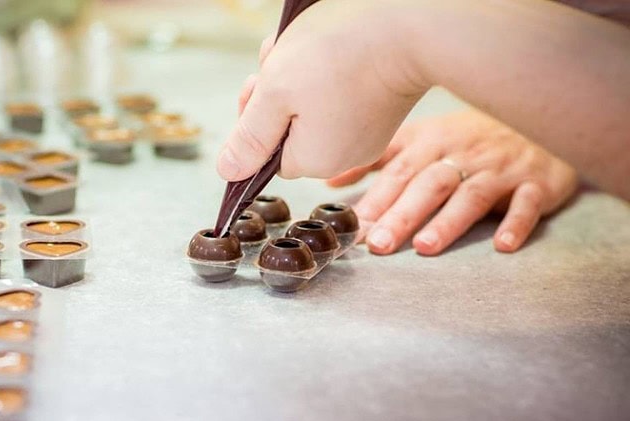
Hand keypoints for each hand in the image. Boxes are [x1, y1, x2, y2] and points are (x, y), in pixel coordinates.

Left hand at [217, 0, 426, 180]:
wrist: (411, 28)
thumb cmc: (340, 55)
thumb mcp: (275, 93)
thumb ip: (249, 137)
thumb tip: (229, 172)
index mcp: (315, 161)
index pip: (268, 154)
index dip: (256, 120)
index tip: (258, 85)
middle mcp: (345, 156)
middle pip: (290, 131)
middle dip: (276, 95)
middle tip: (277, 60)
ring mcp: (368, 134)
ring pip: (313, 112)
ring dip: (298, 81)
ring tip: (304, 50)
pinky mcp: (382, 111)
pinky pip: (340, 102)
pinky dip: (328, 79)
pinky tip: (330, 53)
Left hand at [327, 110, 577, 254]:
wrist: (540, 112)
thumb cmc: (472, 134)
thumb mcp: (422, 137)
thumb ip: (378, 160)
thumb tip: (329, 182)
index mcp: (432, 143)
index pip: (398, 173)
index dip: (375, 200)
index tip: (352, 227)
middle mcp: (463, 154)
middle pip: (428, 186)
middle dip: (402, 214)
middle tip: (377, 244)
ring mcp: (500, 169)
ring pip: (471, 195)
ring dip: (448, 222)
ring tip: (425, 247)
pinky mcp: (537, 182)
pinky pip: (527, 203)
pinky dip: (516, 223)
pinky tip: (503, 245)